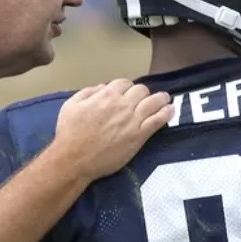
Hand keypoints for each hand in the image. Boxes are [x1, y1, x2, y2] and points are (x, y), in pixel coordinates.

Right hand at [53, 79, 172, 179]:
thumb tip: (101, 87)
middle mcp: (122, 105)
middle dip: (142, 93)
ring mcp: (133, 120)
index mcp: (106, 95)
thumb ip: (87, 92)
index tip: (127, 93)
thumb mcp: (70, 105)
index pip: (124, 83)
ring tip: (165, 99)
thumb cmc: (69, 133)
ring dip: (161, 98)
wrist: (75, 159)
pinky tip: (171, 110)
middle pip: (141, 90)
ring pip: (153, 102)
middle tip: (144, 99)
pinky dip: (166, 113)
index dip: (126, 87)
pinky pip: (158, 120)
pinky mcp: (139, 136)